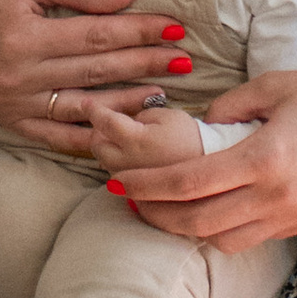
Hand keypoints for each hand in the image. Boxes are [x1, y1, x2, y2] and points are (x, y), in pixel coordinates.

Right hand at [0, 0, 187, 158]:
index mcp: (24, 36)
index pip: (96, 35)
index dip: (138, 31)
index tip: (173, 27)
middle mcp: (19, 75)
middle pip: (96, 71)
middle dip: (144, 64)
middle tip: (184, 58)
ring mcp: (14, 103)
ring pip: (83, 107)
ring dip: (128, 103)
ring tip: (165, 97)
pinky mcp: (9, 119)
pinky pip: (56, 135)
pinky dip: (90, 137)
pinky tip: (120, 132)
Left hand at [85, 94, 201, 174]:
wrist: (210, 173)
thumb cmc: (191, 138)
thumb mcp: (168, 116)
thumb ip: (140, 115)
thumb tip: (124, 121)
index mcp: (137, 140)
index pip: (106, 122)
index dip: (94, 110)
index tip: (86, 103)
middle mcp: (128, 163)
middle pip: (97, 145)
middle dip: (99, 131)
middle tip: (112, 124)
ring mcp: (131, 181)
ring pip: (103, 162)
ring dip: (108, 148)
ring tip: (126, 141)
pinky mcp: (135, 194)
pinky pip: (116, 177)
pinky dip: (117, 165)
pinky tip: (133, 158)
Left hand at [111, 69, 296, 253]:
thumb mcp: (277, 85)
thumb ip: (229, 106)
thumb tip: (198, 124)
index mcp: (265, 158)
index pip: (190, 184)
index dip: (148, 187)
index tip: (119, 182)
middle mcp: (275, 197)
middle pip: (197, 224)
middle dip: (155, 215)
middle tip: (128, 199)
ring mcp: (291, 217)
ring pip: (221, 241)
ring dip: (184, 229)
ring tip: (160, 207)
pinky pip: (249, 238)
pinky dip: (218, 230)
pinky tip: (204, 210)